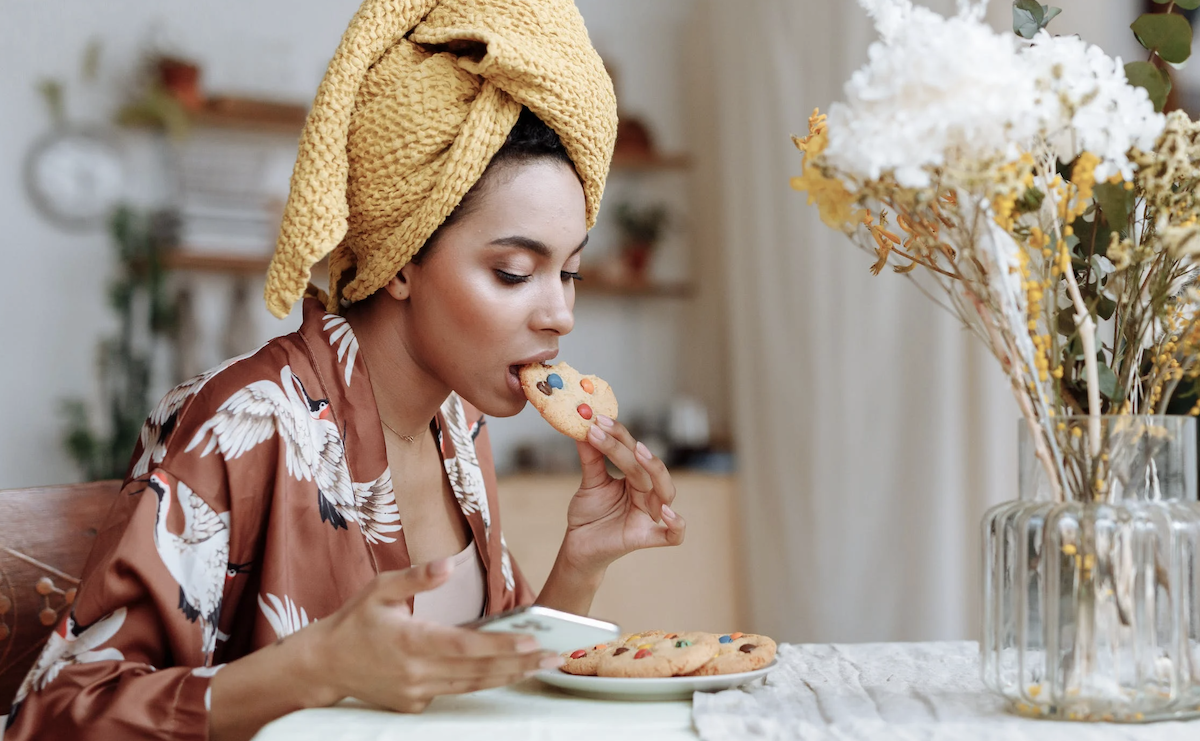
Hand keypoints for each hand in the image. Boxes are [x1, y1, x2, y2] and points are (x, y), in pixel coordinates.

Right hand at [306, 560, 559, 711]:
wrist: (324, 664)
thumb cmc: (355, 621)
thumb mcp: (379, 588)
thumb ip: (416, 576)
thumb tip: (447, 565)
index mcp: (410, 640)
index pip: (465, 646)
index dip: (500, 645)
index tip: (532, 640)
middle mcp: (416, 671)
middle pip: (478, 670)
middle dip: (519, 663)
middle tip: (554, 656)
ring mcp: (416, 692)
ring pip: (473, 686)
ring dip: (509, 675)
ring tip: (540, 665)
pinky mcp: (415, 704)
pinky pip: (456, 693)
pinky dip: (483, 683)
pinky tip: (507, 672)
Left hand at [562, 415, 685, 572]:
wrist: (578, 546)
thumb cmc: (589, 514)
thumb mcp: (590, 482)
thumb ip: (591, 457)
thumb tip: (582, 426)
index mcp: (636, 478)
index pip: (633, 451)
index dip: (618, 434)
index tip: (598, 420)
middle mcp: (647, 494)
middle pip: (649, 469)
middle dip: (633, 449)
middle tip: (611, 432)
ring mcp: (648, 516)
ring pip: (666, 492)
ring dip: (655, 471)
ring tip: (638, 453)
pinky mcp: (645, 538)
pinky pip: (673, 535)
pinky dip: (676, 524)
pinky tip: (666, 512)